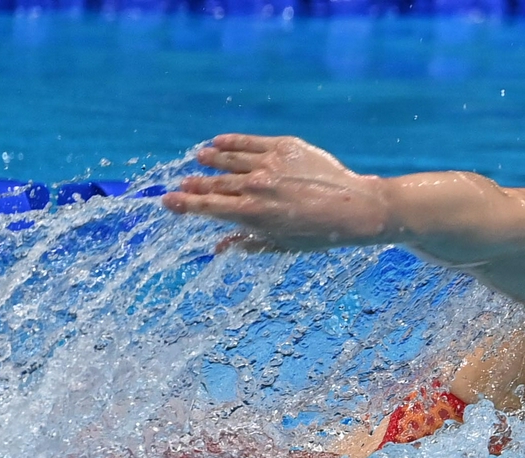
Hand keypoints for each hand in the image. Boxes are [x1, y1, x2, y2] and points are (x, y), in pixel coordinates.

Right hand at [162, 134, 390, 251]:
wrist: (357, 208)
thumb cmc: (320, 233)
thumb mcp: (283, 244)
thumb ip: (248, 243)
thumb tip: (218, 248)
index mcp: (254, 214)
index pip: (208, 207)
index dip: (185, 204)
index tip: (168, 201)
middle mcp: (257, 187)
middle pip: (215, 183)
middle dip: (196, 184)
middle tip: (183, 183)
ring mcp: (269, 164)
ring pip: (228, 159)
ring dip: (211, 160)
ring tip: (200, 159)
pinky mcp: (284, 147)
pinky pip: (248, 142)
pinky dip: (230, 142)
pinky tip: (218, 142)